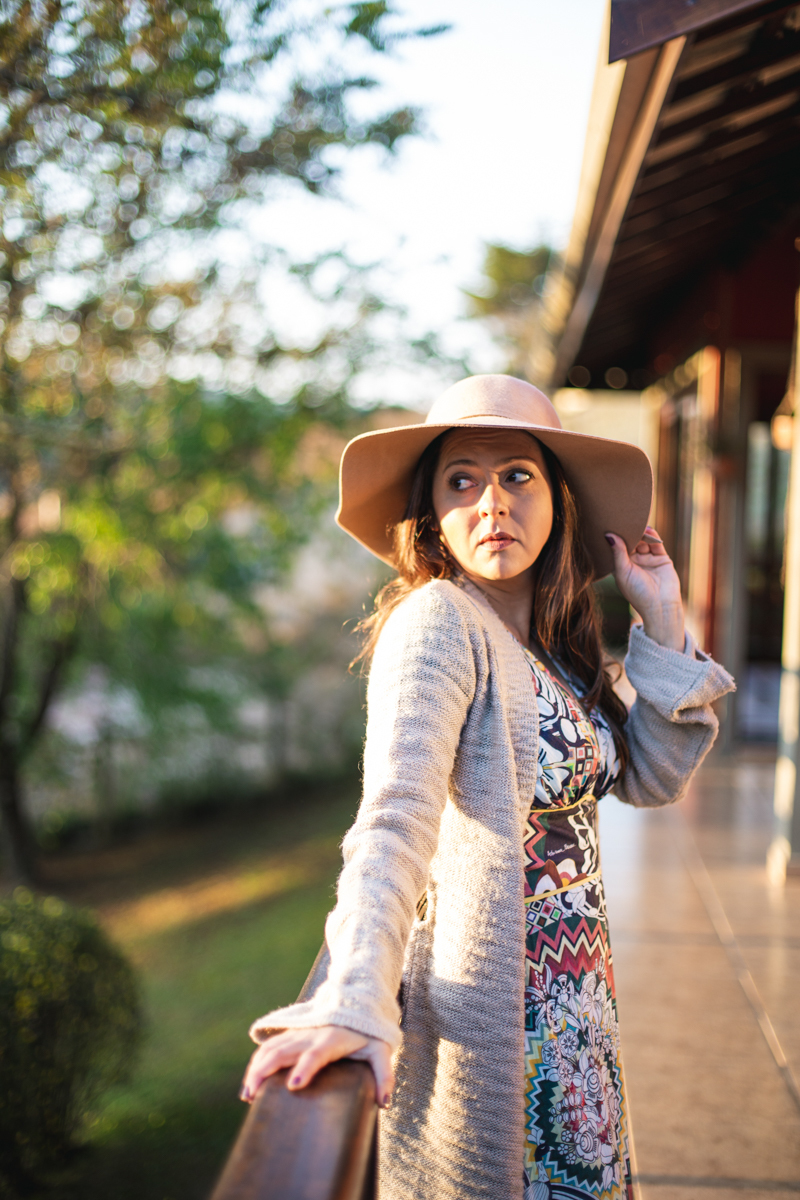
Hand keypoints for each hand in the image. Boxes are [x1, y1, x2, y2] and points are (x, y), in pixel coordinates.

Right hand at [240, 1025, 394, 1108]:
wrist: (357, 1003)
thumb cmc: (369, 1032)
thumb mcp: (381, 1050)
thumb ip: (384, 1074)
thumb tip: (383, 1102)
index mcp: (333, 1039)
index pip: (316, 1053)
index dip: (305, 1067)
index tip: (293, 1085)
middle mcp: (311, 1034)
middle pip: (283, 1050)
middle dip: (265, 1071)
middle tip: (253, 1096)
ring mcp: (299, 1033)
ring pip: (271, 1047)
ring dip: (256, 1068)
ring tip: (247, 1095)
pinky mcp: (292, 1034)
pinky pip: (269, 1046)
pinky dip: (257, 1062)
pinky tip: (250, 1082)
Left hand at [605, 526, 684, 651]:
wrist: (661, 606)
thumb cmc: (637, 593)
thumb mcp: (623, 572)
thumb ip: (617, 553)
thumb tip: (608, 535)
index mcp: (621, 566)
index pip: (617, 548)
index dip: (614, 537)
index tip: (609, 523)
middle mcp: (634, 562)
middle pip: (631, 542)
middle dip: (628, 532)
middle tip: (624, 520)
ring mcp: (648, 559)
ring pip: (644, 541)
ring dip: (641, 533)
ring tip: (637, 524)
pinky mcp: (661, 558)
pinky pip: (656, 544)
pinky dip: (653, 536)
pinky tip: (648, 530)